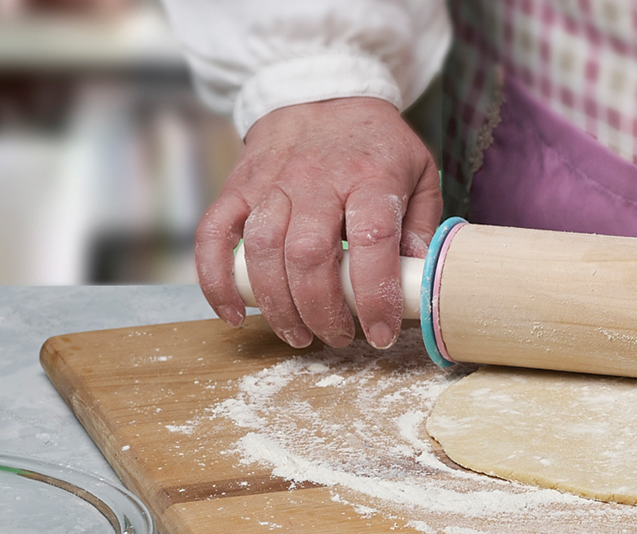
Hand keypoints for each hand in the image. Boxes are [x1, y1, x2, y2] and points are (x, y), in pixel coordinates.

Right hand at [195, 97, 441, 349]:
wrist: (321, 93)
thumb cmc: (375, 145)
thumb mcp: (418, 172)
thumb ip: (422, 225)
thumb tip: (418, 277)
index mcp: (370, 177)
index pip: (372, 240)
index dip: (375, 294)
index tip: (380, 332)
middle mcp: (317, 180)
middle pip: (309, 254)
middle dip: (321, 310)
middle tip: (337, 337)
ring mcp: (271, 183)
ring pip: (263, 250)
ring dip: (278, 304)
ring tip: (299, 334)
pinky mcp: (237, 188)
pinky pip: (214, 235)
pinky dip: (216, 280)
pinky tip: (234, 313)